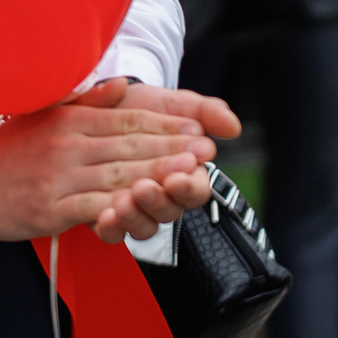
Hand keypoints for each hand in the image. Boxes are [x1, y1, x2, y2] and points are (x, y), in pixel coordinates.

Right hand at [0, 78, 218, 241]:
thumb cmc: (3, 151)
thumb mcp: (44, 114)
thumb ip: (85, 100)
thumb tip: (121, 85)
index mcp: (70, 118)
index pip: (129, 119)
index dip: (167, 125)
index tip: (198, 129)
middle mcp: (68, 143)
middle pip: (132, 146)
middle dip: (174, 148)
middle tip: (207, 151)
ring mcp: (59, 176)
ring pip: (120, 175)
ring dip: (159, 175)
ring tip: (190, 175)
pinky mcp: (49, 208)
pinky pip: (93, 207)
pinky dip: (123, 208)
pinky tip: (147, 207)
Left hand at [90, 83, 244, 241]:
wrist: (103, 106)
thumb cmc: (146, 109)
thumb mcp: (176, 104)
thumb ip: (207, 111)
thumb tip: (234, 127)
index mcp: (186, 173)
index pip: (197, 191)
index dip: (189, 187)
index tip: (178, 177)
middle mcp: (164, 196)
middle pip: (170, 212)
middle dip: (158, 202)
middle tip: (144, 187)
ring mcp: (136, 209)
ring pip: (143, 227)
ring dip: (135, 217)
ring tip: (123, 202)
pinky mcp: (107, 216)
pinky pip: (113, 233)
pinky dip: (111, 228)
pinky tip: (105, 216)